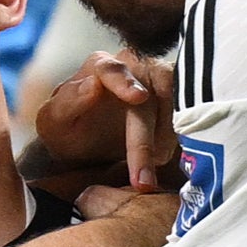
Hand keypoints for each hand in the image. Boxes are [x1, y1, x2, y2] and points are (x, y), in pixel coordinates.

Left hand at [21, 51, 178, 193]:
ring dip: (166, 143)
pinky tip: (163, 162)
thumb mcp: (53, 121)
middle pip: (152, 91)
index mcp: (101, 66)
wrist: (85, 146)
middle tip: (142, 179)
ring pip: (178, 104)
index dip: (125, 81)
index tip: (137, 98)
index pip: (114, 68)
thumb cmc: (66, 130)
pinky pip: (192, 115)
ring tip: (146, 175)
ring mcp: (162, 82)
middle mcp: (136, 67)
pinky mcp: (179, 102)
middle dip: (146, 139)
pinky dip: (181, 140)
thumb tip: (93, 85)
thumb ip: (68, 102)